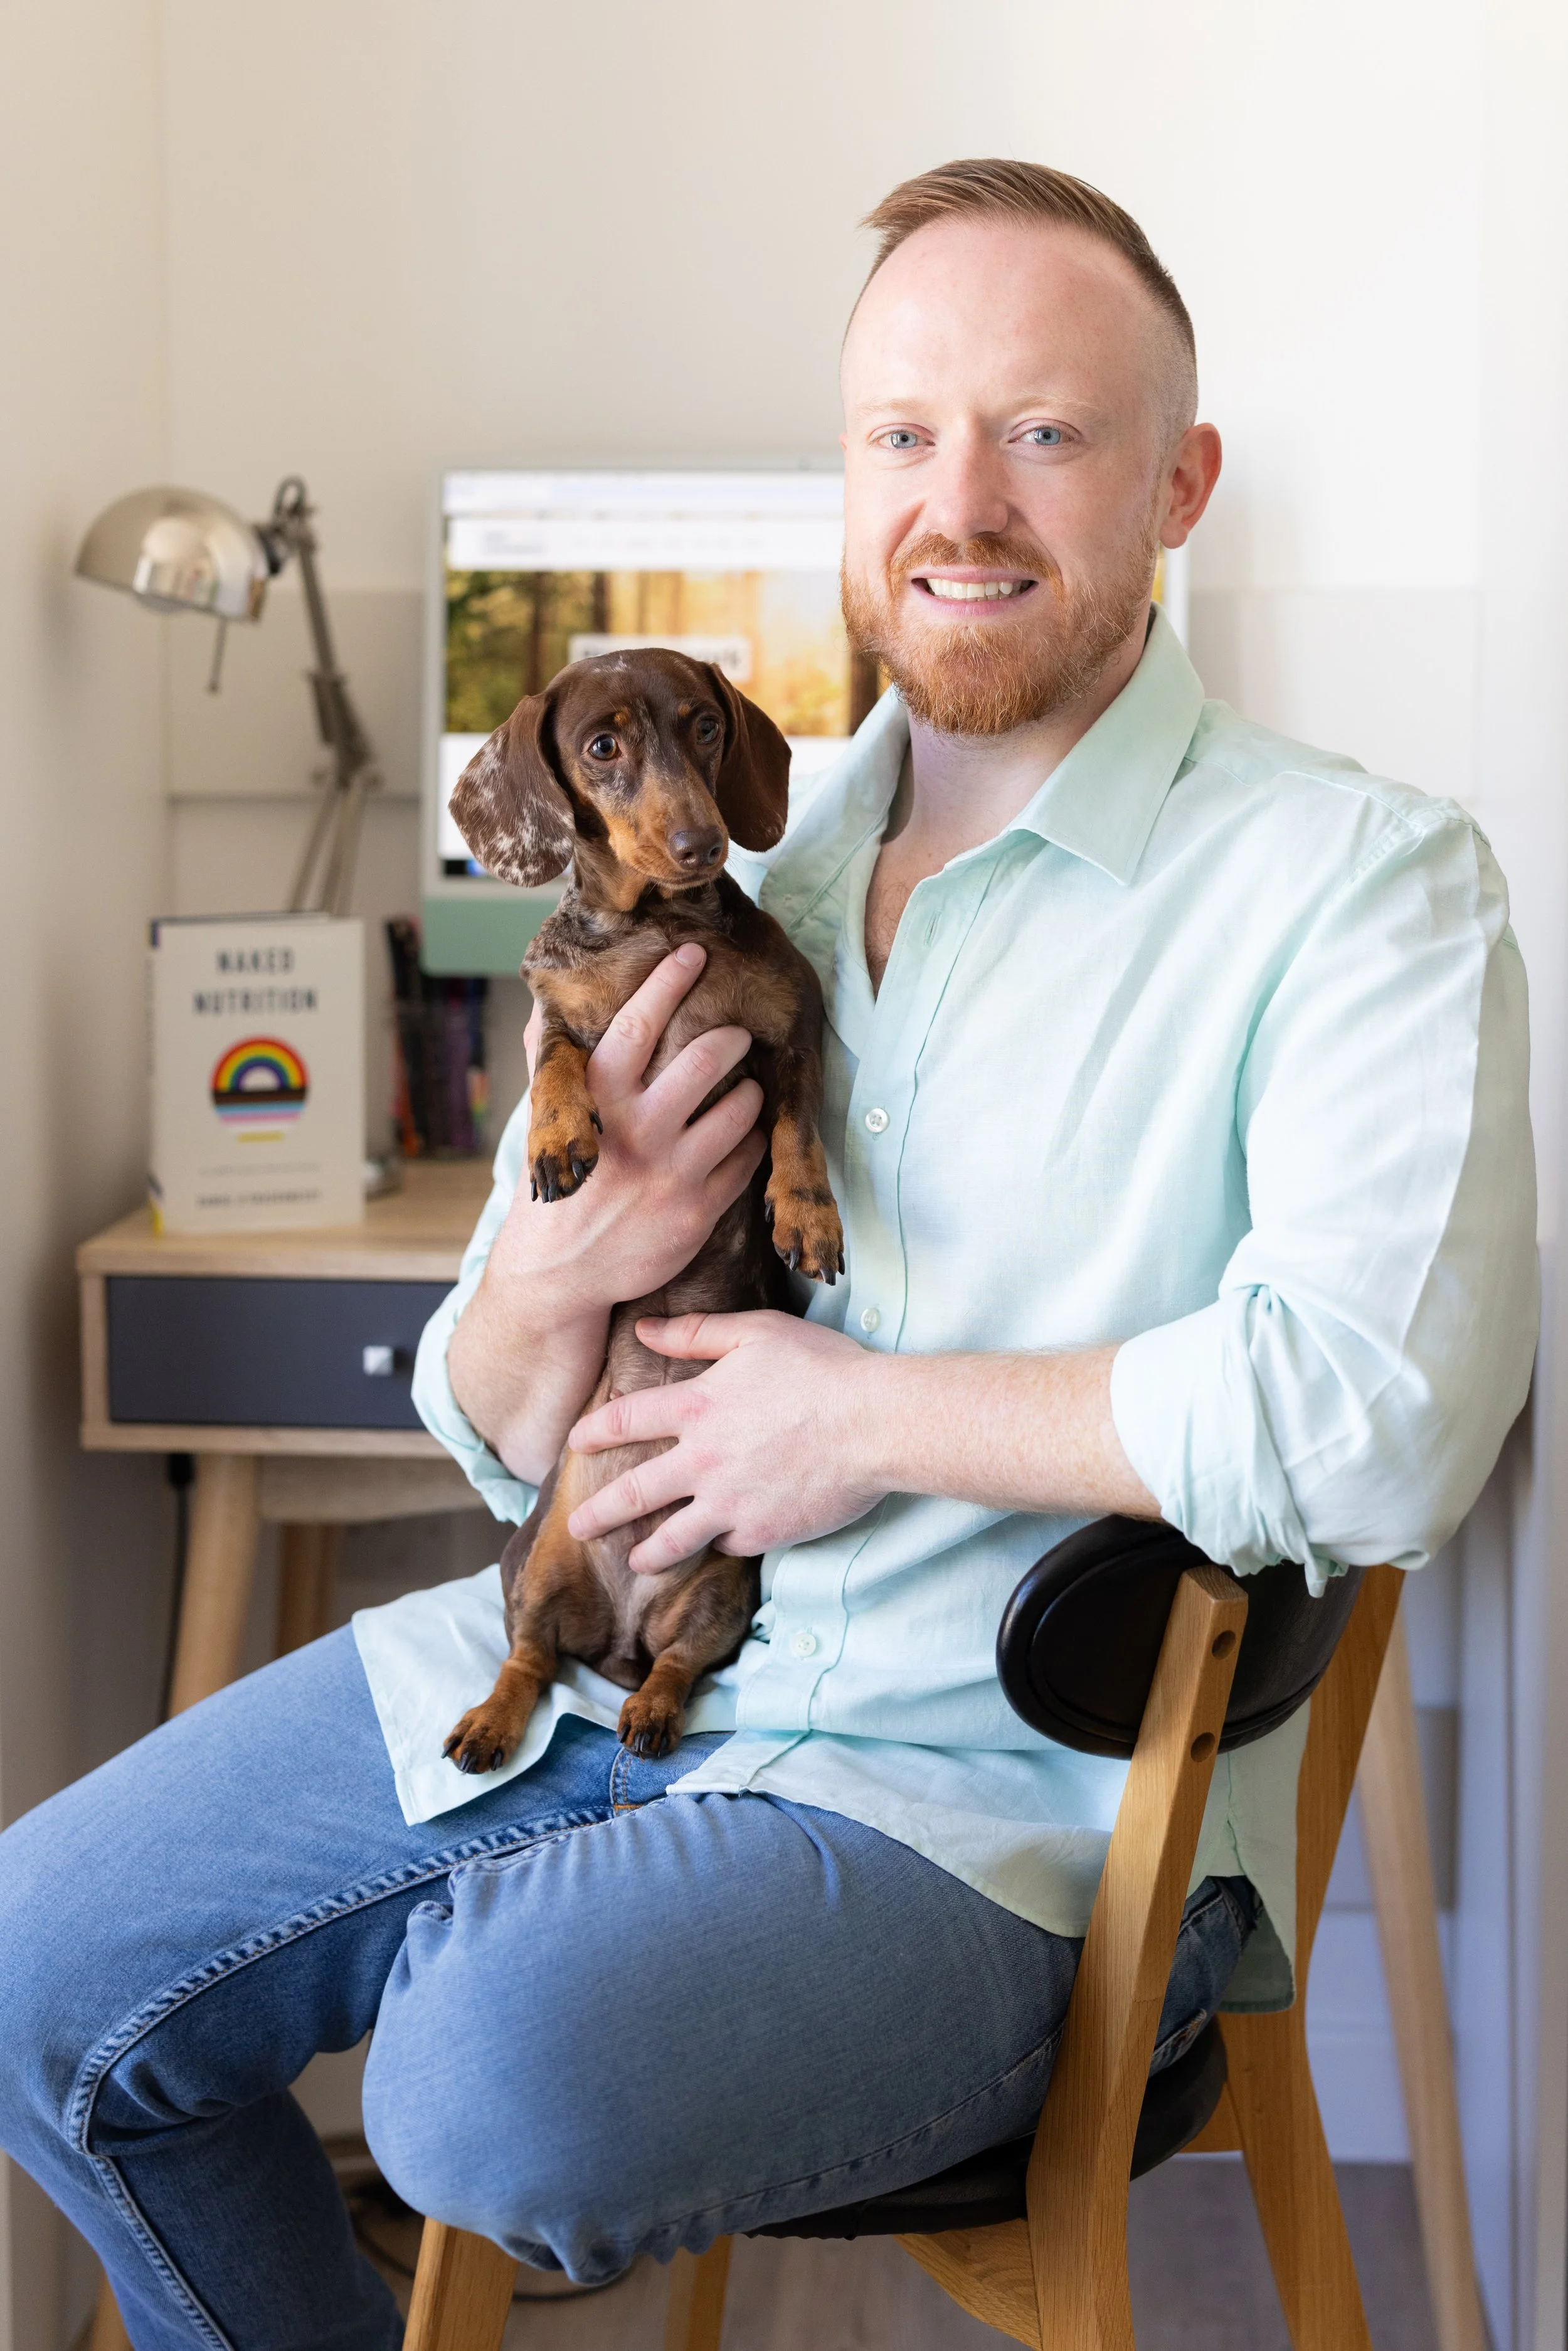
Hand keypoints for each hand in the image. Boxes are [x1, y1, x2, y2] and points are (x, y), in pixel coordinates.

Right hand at [492, 945, 767, 1317]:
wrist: (560, 1276)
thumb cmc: (556, 1188)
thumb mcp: (546, 1127)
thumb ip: (552, 1066)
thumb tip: (546, 1005)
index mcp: (596, 1103)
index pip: (636, 1026)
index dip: (667, 984)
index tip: (692, 953)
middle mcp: (637, 1133)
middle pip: (705, 1060)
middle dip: (730, 1038)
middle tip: (736, 1034)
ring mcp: (673, 1173)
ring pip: (739, 1108)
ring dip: (749, 1090)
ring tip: (743, 1086)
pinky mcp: (700, 1210)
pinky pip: (747, 1158)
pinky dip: (750, 1140)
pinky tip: (740, 1136)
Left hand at [565, 1311, 888, 1570]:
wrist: (876, 1422)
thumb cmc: (823, 1369)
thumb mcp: (757, 1333)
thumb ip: (696, 1333)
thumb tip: (644, 1329)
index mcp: (697, 1406)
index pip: (626, 1420)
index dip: (594, 1431)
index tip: (576, 1444)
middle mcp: (702, 1459)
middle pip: (632, 1493)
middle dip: (598, 1514)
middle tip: (576, 1528)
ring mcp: (728, 1502)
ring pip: (670, 1540)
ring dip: (646, 1553)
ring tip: (635, 1561)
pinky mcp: (760, 1532)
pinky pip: (727, 1545)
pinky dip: (720, 1544)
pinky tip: (719, 1544)